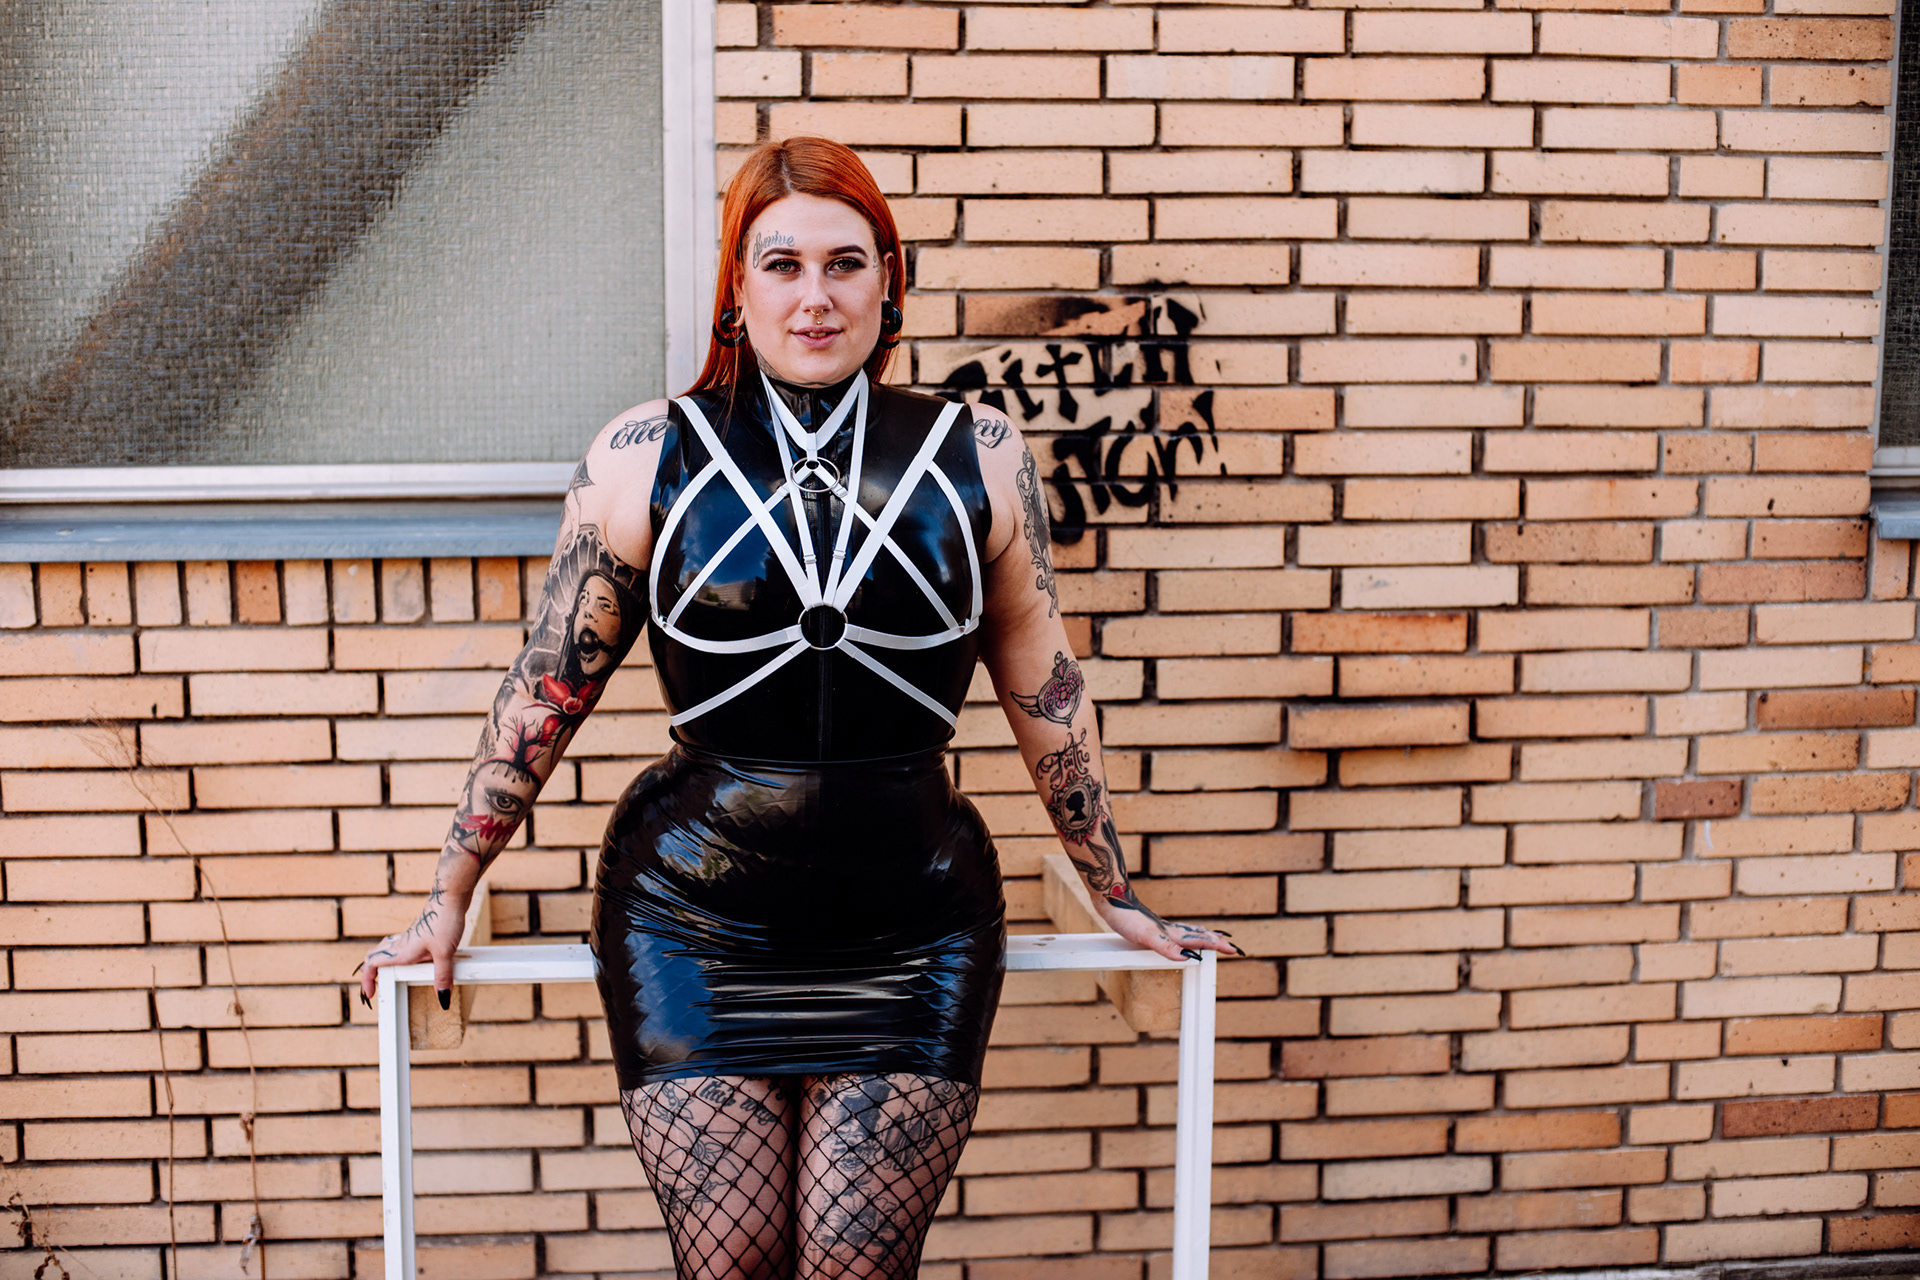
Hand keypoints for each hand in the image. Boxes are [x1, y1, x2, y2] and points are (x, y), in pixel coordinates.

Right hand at [357, 887, 468, 1006]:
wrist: (449, 896)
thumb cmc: (443, 920)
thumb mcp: (445, 953)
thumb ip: (442, 976)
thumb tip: (443, 999)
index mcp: (401, 951)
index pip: (371, 964)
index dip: (366, 980)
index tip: (369, 995)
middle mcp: (401, 944)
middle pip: (374, 956)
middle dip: (370, 972)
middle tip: (374, 985)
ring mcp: (409, 937)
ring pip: (387, 950)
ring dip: (383, 962)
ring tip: (389, 975)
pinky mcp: (419, 933)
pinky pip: (401, 945)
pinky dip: (399, 955)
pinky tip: (414, 959)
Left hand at [1094, 883, 1243, 962]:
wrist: (1112, 899)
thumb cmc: (1127, 918)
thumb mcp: (1145, 936)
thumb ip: (1166, 946)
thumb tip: (1187, 958)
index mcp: (1172, 934)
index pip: (1200, 941)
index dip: (1217, 946)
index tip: (1235, 950)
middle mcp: (1171, 930)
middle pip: (1200, 935)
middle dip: (1217, 942)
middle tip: (1232, 947)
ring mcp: (1163, 927)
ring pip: (1190, 932)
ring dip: (1204, 937)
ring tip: (1215, 938)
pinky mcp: (1152, 927)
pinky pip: (1176, 932)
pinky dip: (1186, 935)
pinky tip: (1180, 936)